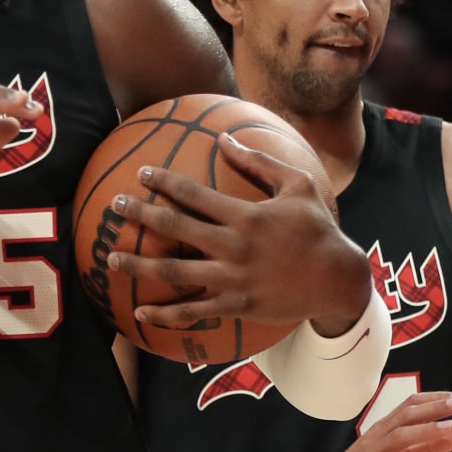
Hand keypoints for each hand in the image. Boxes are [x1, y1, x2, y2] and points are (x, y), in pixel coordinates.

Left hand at [106, 133, 368, 330]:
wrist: (339, 280)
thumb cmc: (317, 228)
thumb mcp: (298, 186)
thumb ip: (259, 162)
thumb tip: (225, 137)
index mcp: (247, 216)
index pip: (195, 194)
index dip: (165, 181)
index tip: (142, 173)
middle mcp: (234, 247)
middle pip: (176, 227)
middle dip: (141, 214)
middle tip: (115, 205)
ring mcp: (233, 279)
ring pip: (175, 271)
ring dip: (140, 264)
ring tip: (112, 257)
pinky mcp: (236, 306)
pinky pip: (194, 311)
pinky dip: (166, 314)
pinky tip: (141, 312)